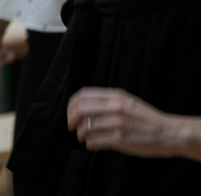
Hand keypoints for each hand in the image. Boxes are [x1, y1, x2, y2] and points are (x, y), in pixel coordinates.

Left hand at [69, 88, 195, 157]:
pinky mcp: (120, 139)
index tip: (70, 113)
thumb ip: (108, 101)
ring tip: (84, 137)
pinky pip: (95, 141)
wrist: (168, 133)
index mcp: (115, 96)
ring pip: (85, 127)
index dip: (72, 105)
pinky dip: (90, 144)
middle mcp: (115, 108)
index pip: (83, 95)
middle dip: (71, 119)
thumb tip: (84, 106)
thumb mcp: (128, 102)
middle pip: (81, 110)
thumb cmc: (147, 119)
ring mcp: (117, 123)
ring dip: (80, 134)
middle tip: (71, 126)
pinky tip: (93, 144)